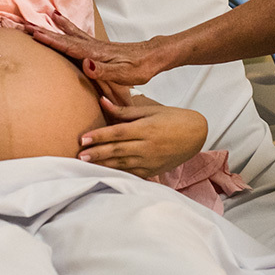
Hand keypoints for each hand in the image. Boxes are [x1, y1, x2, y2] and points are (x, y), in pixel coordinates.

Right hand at [29, 12, 161, 85]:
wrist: (155, 56)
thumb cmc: (140, 68)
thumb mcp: (124, 74)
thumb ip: (104, 70)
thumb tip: (85, 64)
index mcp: (95, 53)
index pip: (69, 46)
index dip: (51, 40)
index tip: (33, 33)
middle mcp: (94, 46)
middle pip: (66, 37)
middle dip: (46, 31)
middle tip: (26, 24)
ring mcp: (97, 45)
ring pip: (72, 33)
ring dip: (58, 26)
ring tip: (48, 14)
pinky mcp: (100, 47)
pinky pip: (79, 36)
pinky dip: (70, 29)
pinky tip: (67, 27)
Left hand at [78, 98, 207, 178]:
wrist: (195, 135)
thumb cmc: (172, 119)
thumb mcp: (150, 111)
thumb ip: (124, 111)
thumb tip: (102, 102)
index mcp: (146, 129)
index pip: (117, 133)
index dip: (99, 136)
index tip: (83, 138)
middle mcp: (147, 146)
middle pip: (117, 150)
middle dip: (97, 153)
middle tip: (79, 155)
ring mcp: (150, 160)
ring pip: (122, 164)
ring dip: (103, 164)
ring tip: (86, 164)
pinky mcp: (152, 170)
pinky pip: (132, 173)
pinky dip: (117, 173)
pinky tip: (104, 173)